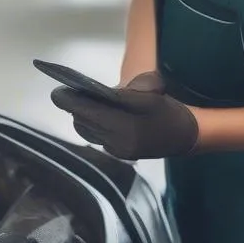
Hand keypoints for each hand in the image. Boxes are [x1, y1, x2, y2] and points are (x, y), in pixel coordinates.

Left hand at [51, 74, 197, 159]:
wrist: (186, 136)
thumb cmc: (168, 108)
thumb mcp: (155, 89)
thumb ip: (132, 87)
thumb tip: (106, 92)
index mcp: (129, 124)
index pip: (90, 111)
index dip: (70, 101)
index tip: (57, 91)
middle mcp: (120, 141)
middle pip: (84, 123)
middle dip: (72, 108)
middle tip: (62, 94)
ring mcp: (119, 150)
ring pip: (87, 132)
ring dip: (79, 118)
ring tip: (73, 103)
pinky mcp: (119, 154)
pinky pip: (97, 138)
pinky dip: (91, 125)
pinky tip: (89, 115)